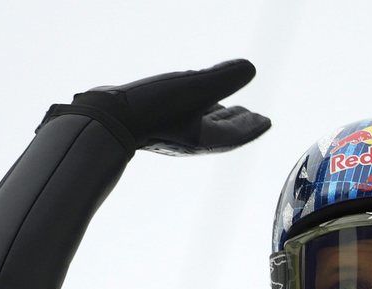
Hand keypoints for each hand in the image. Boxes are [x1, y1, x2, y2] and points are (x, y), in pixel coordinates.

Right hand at [49, 59, 270, 154]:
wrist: (105, 121)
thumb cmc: (150, 108)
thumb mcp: (192, 88)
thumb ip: (223, 78)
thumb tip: (250, 68)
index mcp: (204, 137)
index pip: (236, 133)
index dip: (252, 126)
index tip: (266, 121)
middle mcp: (189, 138)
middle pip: (222, 130)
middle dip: (239, 122)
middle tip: (254, 116)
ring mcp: (171, 133)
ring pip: (202, 123)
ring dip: (219, 115)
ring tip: (229, 108)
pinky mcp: (154, 124)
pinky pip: (183, 117)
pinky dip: (196, 109)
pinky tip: (190, 101)